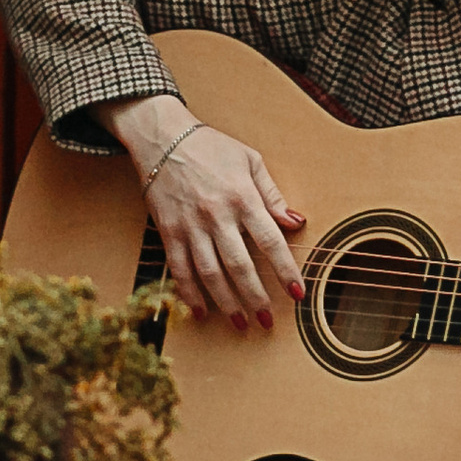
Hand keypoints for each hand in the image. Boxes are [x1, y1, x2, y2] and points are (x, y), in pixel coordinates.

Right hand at [100, 97, 305, 327]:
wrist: (163, 137)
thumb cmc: (211, 147)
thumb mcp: (250, 161)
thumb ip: (273, 194)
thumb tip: (296, 222)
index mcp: (242, 197)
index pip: (270, 241)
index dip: (285, 270)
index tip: (298, 293)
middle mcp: (217, 215)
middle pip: (240, 265)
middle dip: (255, 297)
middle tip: (267, 321)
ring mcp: (190, 225)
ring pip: (210, 273)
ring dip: (226, 302)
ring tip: (240, 323)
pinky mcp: (169, 231)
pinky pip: (179, 268)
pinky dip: (189, 293)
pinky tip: (201, 311)